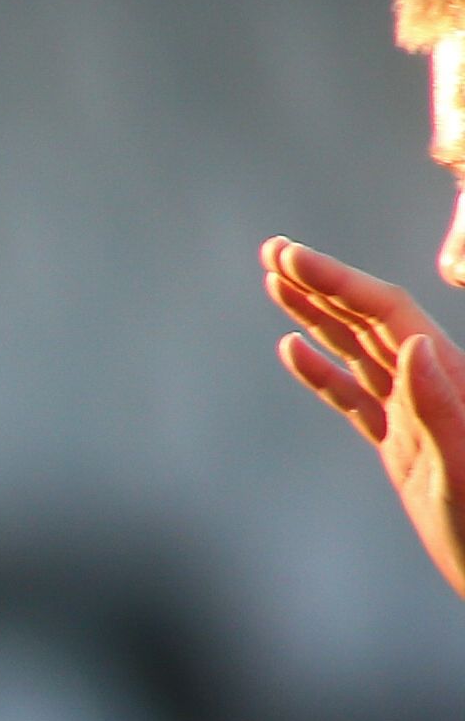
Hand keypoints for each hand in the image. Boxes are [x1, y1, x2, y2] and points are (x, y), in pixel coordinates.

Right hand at [263, 239, 464, 603]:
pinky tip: (293, 351)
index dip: (337, 281)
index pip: (385, 315)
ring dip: (318, 315)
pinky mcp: (400, 445)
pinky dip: (321, 371)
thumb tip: (409, 344)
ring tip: (277, 283)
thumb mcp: (462, 469)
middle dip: (322, 283)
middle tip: (274, 251)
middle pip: (369, 321)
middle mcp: (430, 388)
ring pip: (357, 351)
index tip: (290, 258)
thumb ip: (441, 407)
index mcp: (446, 381)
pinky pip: (353, 398)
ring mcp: (412, 416)